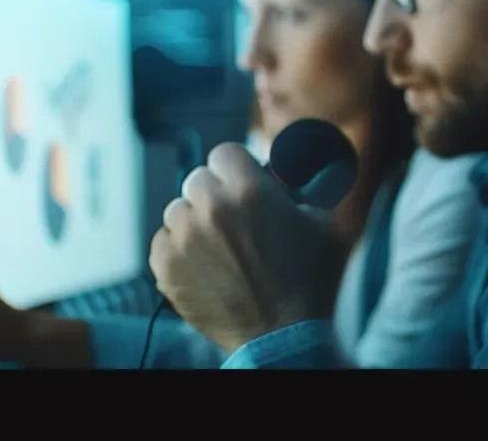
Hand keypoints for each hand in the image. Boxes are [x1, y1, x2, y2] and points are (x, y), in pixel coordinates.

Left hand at [149, 143, 346, 353]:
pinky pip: (163, 240)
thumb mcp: (324, 221)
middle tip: (234, 219)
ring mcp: (184, 238)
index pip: (224, 153)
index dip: (235, 169)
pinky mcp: (166, 266)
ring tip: (220, 247)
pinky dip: (179, 249)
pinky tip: (205, 265)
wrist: (282, 334)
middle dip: (215, 194)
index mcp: (250, 189)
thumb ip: (307, 186)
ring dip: (195, 221)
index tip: (242, 186)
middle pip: (198, 179)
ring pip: (178, 209)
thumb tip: (297, 165)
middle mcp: (212, 208)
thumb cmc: (309, 279)